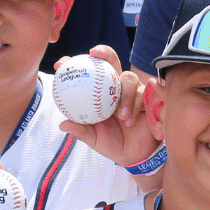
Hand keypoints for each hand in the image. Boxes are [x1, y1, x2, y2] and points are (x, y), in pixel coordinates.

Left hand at [57, 49, 158, 169]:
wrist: (134, 156)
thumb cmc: (112, 143)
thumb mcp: (93, 138)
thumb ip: (81, 130)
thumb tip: (63, 124)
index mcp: (100, 93)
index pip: (88, 74)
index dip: (74, 64)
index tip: (60, 64)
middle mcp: (117, 88)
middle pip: (112, 62)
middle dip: (104, 53)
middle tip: (94, 54)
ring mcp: (134, 91)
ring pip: (129, 79)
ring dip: (125, 95)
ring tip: (120, 115)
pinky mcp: (149, 98)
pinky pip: (143, 95)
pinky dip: (136, 107)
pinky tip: (130, 120)